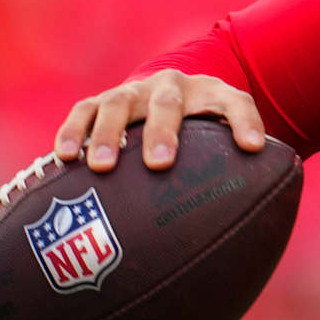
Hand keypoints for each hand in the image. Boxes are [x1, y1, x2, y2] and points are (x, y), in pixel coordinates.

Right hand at [54, 70, 266, 172]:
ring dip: (110, 133)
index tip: (252, 148)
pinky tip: (65, 158)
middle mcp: (170, 87)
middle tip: (159, 164)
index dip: (246, 122)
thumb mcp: (221, 141)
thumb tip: (253, 231)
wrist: (165, 92)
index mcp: (211, 93)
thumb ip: (238, 171)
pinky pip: (83, 111)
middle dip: (163, 131)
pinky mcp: (100, 101)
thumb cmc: (199, 131)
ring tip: (102, 166)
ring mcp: (133, 91)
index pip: (235, 102)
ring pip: (119, 103)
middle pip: (169, 101)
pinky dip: (73, 131)